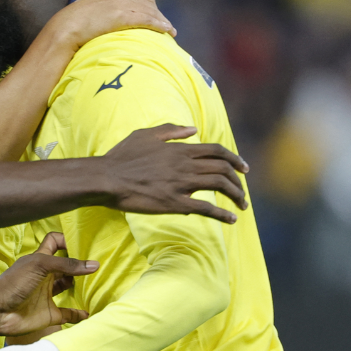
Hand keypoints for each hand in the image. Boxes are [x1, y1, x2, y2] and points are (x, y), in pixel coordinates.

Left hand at [0, 233, 91, 337]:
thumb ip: (66, 264)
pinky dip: (79, 313)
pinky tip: (89, 311)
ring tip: (99, 285)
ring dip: (81, 287)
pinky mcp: (49, 314)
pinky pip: (69, 314)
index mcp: (41, 260)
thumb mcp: (40, 265)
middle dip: (80, 265)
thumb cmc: (14, 283)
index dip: (66, 240)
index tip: (84, 244)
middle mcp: (46, 276)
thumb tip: (94, 265)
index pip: (55, 242)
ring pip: (69, 288)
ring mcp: (47, 295)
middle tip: (100, 266)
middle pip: (66, 266)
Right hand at [42, 0, 174, 53]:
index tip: (156, 17)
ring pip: (151, 12)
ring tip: (170, 33)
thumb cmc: (79, 15)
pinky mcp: (123, 16)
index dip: (151, 8)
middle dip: (159, 15)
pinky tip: (166, 32)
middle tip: (165, 28)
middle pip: (150, 4)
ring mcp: (124, 3)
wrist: (67, 27)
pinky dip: (159, 26)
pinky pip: (147, 20)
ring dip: (163, 22)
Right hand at [102, 124, 248, 223]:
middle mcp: (185, 165)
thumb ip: (170, 130)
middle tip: (242, 191)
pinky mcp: (174, 203)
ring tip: (241, 205)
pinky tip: (231, 220)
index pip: (217, 151)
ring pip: (220, 186)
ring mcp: (181, 185)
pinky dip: (223, 215)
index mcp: (180, 149)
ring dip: (236, 196)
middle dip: (239, 181)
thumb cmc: (121, 157)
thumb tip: (192, 129)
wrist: (106, 178)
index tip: (243, 168)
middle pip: (223, 169)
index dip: (235, 159)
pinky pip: (206, 209)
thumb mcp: (145, 135)